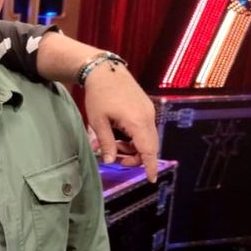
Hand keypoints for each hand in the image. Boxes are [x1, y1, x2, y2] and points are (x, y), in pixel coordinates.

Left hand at [83, 62, 158, 181]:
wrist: (105, 70)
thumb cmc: (99, 95)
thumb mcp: (98, 122)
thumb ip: (107, 143)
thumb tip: (109, 162)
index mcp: (137, 122)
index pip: (148, 150)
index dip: (150, 166)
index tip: (151, 179)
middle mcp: (148, 117)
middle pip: (148, 146)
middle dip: (134, 157)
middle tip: (114, 158)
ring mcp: (148, 111)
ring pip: (146, 138)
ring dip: (132, 147)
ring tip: (112, 144)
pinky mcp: (145, 107)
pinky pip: (144, 129)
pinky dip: (134, 137)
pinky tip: (118, 134)